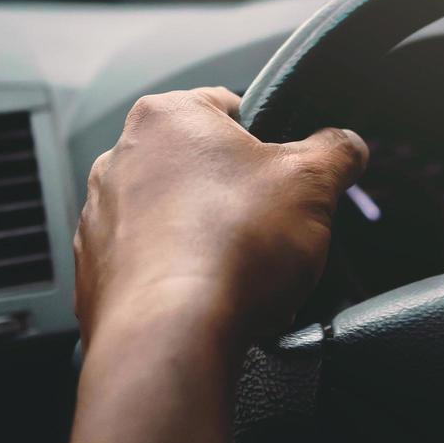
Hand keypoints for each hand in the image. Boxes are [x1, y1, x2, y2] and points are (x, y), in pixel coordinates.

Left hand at [74, 86, 367, 348]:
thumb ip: (336, 151)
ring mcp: (101, 217)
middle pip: (201, 167)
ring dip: (211, 239)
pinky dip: (182, 279)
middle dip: (239, 197)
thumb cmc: (231, 246)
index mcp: (167, 117)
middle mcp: (121, 158)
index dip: (269, 142)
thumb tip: (346, 146)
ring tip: (246, 272)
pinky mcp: (96, 272)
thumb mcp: (312, 181)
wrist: (174, 335)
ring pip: (177, 219)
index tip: (287, 174)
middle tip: (272, 228)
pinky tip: (213, 300)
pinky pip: (153, 266)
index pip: (228, 107)